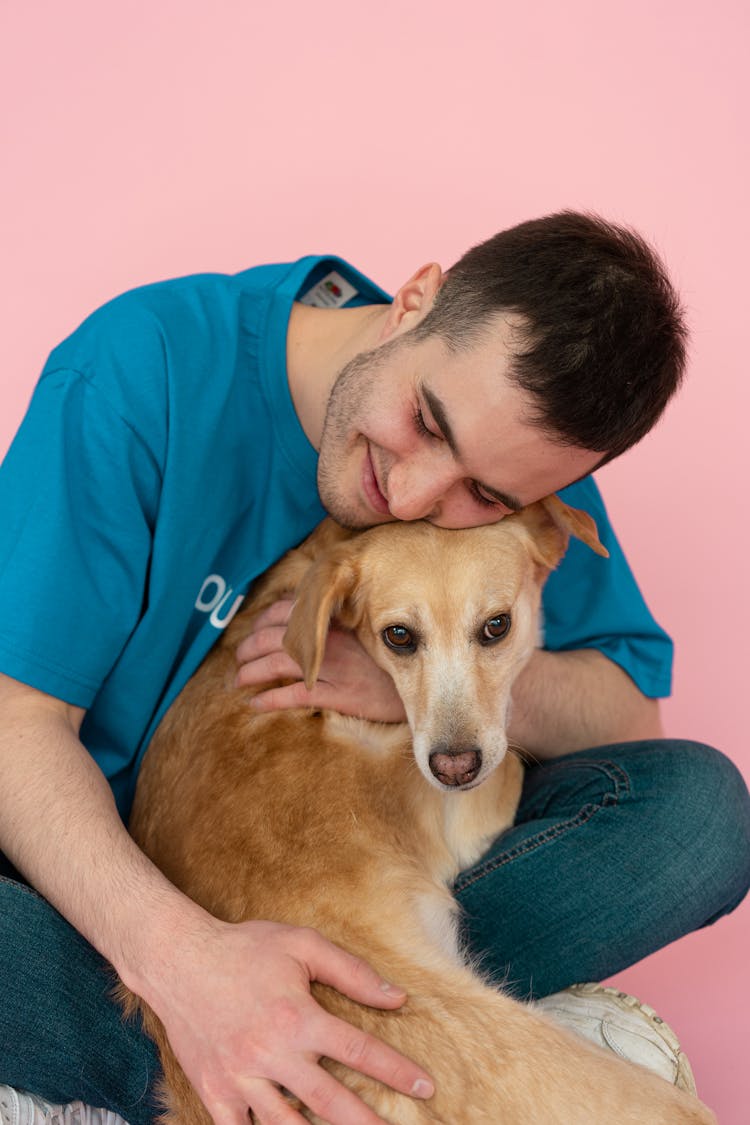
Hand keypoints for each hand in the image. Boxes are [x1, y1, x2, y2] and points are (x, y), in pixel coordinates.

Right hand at [149, 916, 432, 1124]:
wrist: (178, 959)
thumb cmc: (245, 948)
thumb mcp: (301, 944)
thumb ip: (351, 971)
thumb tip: (396, 997)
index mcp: (298, 1017)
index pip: (359, 1052)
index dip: (397, 1071)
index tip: (426, 1087)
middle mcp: (272, 1053)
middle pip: (331, 1104)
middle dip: (369, 1124)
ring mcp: (241, 1078)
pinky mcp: (214, 1092)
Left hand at [235, 600, 406, 722]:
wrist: (426, 680)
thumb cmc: (396, 656)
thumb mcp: (369, 629)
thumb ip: (344, 621)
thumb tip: (316, 616)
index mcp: (337, 620)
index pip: (288, 613)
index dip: (263, 622)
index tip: (253, 631)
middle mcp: (332, 640)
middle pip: (276, 639)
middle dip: (250, 648)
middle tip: (238, 658)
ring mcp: (335, 667)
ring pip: (279, 666)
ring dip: (252, 673)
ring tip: (238, 680)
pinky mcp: (340, 693)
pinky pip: (296, 696)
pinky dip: (270, 700)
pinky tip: (254, 705)